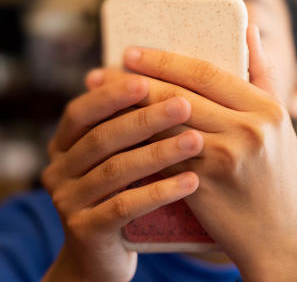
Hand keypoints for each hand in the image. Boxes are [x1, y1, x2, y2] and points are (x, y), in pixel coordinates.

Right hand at [41, 75, 202, 281]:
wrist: (102, 257)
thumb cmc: (123, 193)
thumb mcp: (119, 157)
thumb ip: (131, 126)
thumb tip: (174, 81)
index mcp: (64, 145)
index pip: (82, 112)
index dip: (111, 95)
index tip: (147, 80)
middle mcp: (58, 170)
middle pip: (102, 138)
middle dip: (145, 119)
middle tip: (183, 105)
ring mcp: (68, 202)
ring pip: (115, 171)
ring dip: (159, 153)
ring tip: (196, 141)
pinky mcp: (85, 231)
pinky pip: (125, 207)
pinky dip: (160, 191)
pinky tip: (192, 181)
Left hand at [91, 25, 296, 280]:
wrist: (279, 237)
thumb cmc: (279, 178)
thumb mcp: (282, 125)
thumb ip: (264, 76)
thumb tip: (249, 29)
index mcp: (268, 109)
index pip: (208, 72)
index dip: (165, 60)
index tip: (133, 52)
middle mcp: (249, 130)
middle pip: (180, 94)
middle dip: (135, 80)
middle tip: (102, 72)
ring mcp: (226, 158)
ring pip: (165, 123)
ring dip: (127, 109)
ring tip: (98, 99)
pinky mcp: (204, 185)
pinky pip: (162, 156)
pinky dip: (136, 143)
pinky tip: (114, 136)